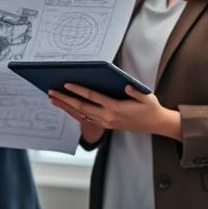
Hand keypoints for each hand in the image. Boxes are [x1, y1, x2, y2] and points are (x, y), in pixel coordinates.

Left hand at [48, 83, 181, 141]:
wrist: (156, 124)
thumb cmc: (150, 108)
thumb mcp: (146, 97)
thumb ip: (135, 92)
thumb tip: (126, 85)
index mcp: (115, 108)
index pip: (92, 97)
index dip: (79, 90)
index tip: (66, 84)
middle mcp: (107, 116)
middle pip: (81, 107)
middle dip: (65, 99)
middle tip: (51, 91)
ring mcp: (105, 122)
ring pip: (80, 114)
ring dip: (65, 106)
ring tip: (52, 99)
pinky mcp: (105, 125)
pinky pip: (85, 119)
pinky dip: (73, 112)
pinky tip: (65, 107)